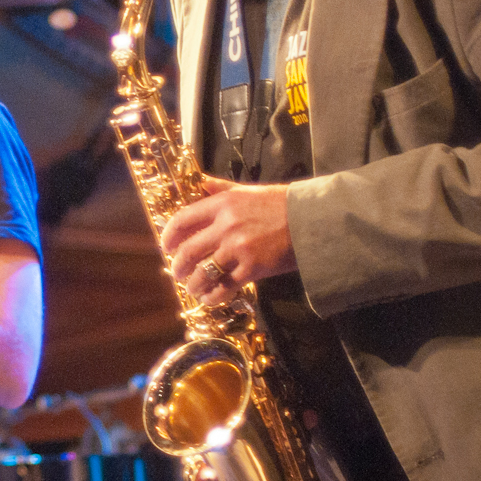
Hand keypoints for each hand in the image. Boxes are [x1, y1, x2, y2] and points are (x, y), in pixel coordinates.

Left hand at [159, 177, 296, 304]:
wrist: (313, 221)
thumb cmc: (282, 204)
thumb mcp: (248, 191)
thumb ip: (220, 189)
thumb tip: (200, 182)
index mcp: (222, 205)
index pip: (183, 220)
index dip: (169, 236)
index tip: (166, 246)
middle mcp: (226, 226)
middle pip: (188, 251)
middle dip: (178, 266)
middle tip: (177, 272)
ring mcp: (238, 249)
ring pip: (203, 272)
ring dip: (193, 284)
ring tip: (193, 288)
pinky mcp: (252, 269)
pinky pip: (224, 287)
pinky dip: (213, 296)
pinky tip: (210, 298)